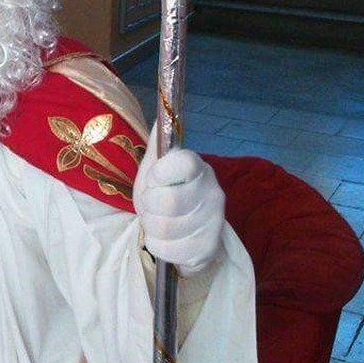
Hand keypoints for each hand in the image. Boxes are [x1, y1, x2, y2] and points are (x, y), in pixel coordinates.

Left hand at [136, 128, 224, 276]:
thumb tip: (162, 112)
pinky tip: (165, 240)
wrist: (184, 234)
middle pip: (169, 201)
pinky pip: (168, 249)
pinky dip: (157, 246)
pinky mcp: (208, 249)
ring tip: (157, 222)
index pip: (183, 162)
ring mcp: (214, 223)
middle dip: (149, 206)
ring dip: (150, 226)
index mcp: (198, 168)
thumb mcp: (156, 170)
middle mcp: (213, 193)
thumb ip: (158, 145)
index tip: (155, 179)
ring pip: (164, 228)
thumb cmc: (165, 195)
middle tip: (152, 206)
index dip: (160, 173)